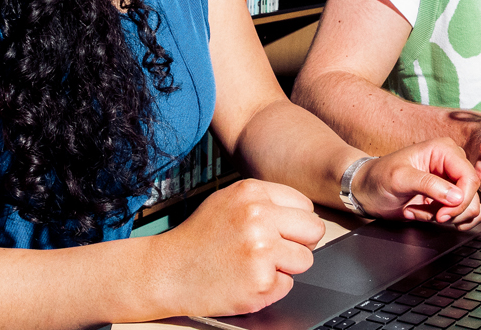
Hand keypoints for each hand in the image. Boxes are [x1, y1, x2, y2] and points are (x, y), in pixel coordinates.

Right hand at [148, 179, 325, 316]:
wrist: (166, 271)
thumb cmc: (197, 238)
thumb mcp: (227, 201)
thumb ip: (264, 201)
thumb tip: (301, 212)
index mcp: (252, 193)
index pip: (305, 207)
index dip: (294, 223)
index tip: (279, 231)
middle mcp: (259, 217)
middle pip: (314, 231)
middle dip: (298, 243)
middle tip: (273, 251)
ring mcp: (261, 251)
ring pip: (305, 260)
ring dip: (285, 267)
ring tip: (254, 264)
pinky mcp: (261, 282)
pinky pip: (287, 285)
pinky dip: (270, 287)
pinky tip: (245, 280)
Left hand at [353, 138, 480, 227]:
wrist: (366, 191)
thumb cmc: (378, 177)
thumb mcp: (400, 178)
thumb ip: (429, 185)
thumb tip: (457, 197)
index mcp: (444, 150)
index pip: (470, 178)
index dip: (460, 200)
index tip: (442, 214)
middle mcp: (452, 164)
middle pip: (472, 195)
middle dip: (451, 211)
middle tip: (430, 215)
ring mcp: (452, 182)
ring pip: (471, 207)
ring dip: (446, 217)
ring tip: (422, 212)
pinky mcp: (449, 198)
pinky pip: (465, 215)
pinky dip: (448, 222)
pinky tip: (427, 216)